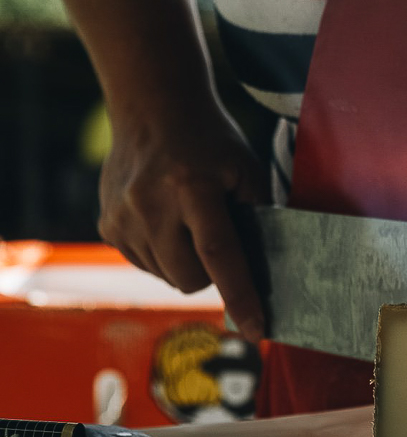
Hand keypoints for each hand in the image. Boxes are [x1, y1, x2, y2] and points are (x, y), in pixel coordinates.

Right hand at [98, 100, 268, 340]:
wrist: (153, 106)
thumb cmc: (211, 142)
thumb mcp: (246, 170)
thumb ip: (258, 218)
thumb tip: (269, 273)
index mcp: (191, 187)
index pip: (220, 255)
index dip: (241, 296)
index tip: (257, 330)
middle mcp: (149, 205)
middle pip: (190, 278)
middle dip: (212, 274)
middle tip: (219, 238)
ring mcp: (122, 217)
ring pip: (167, 277)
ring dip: (187, 264)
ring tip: (190, 222)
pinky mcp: (107, 225)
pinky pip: (146, 265)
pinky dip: (164, 256)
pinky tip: (168, 221)